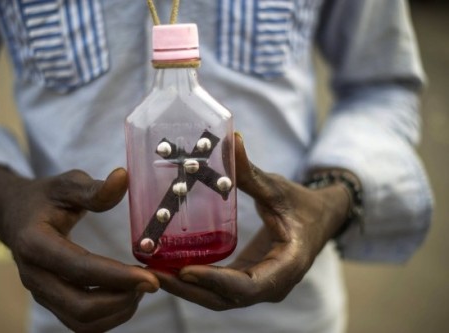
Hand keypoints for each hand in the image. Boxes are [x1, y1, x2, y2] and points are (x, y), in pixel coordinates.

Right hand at [0, 166, 158, 331]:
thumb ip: (94, 188)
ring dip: (116, 312)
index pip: (79, 268)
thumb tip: (124, 177)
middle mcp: (33, 274)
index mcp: (34, 242)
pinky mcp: (50, 300)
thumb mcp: (66, 184)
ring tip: (140, 289)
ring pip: (80, 322)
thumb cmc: (44, 198)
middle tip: (151, 283)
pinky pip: (79, 323)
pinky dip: (107, 318)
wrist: (14, 214)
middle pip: (79, 306)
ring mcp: (40, 291)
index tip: (150, 278)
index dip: (117, 276)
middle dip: (121, 300)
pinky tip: (126, 296)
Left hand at [152, 133, 351, 309]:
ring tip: (154, 273)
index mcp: (287, 265)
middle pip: (226, 299)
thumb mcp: (278, 188)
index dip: (215, 281)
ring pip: (219, 298)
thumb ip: (252, 172)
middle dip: (189, 290)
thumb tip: (231, 139)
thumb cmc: (303, 204)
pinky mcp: (249, 278)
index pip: (248, 286)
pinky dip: (196, 282)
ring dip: (187, 289)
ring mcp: (261, 285)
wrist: (321, 218)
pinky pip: (220, 289)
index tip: (184, 270)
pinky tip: (171, 268)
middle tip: (153, 274)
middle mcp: (273, 284)